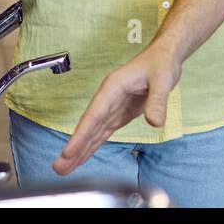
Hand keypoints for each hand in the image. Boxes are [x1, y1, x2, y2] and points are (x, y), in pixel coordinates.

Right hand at [54, 44, 182, 174]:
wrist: (165, 56)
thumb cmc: (161, 63)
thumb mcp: (163, 80)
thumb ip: (158, 101)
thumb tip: (155, 123)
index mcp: (113, 87)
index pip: (93, 116)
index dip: (80, 135)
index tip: (68, 152)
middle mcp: (108, 98)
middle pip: (88, 126)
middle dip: (74, 148)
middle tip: (59, 168)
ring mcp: (113, 107)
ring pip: (93, 132)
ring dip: (80, 150)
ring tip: (65, 168)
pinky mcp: (119, 114)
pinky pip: (103, 132)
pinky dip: (93, 145)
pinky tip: (82, 157)